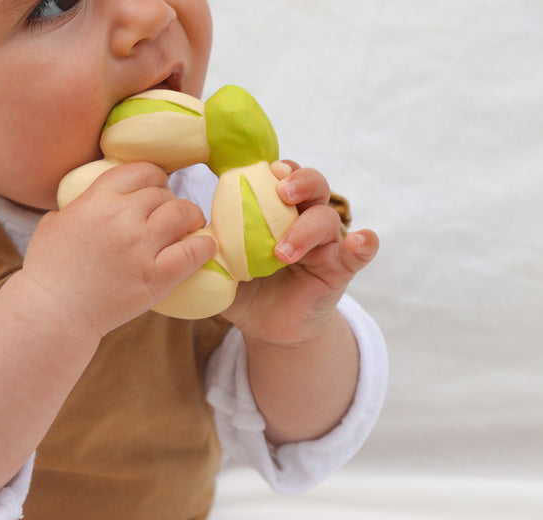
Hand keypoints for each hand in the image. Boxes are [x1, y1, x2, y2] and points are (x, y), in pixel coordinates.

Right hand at [22, 162, 216, 336]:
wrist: (52, 312)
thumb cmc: (46, 271)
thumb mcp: (52, 223)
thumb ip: (76, 206)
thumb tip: (88, 201)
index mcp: (97, 199)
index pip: (141, 171)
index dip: (154, 177)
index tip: (156, 188)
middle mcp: (122, 217)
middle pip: (163, 194)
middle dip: (170, 200)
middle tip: (171, 214)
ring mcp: (140, 247)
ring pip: (183, 214)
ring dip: (191, 217)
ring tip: (192, 226)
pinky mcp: (155, 277)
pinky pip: (192, 252)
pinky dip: (204, 246)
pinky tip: (207, 246)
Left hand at [222, 161, 379, 344]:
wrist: (266, 326)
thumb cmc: (244, 287)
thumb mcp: (221, 265)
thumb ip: (208, 246)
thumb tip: (182, 233)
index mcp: (275, 210)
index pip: (282, 177)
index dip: (276, 168)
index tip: (263, 169)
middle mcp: (303, 219)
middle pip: (313, 185)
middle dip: (299, 182)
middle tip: (282, 192)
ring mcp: (324, 243)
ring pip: (327, 217)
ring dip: (306, 228)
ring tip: (282, 252)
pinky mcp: (339, 269)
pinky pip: (358, 253)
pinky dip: (363, 244)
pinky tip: (360, 240)